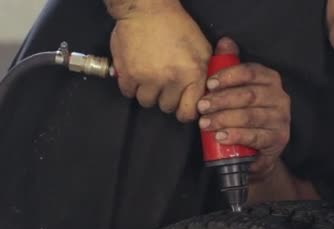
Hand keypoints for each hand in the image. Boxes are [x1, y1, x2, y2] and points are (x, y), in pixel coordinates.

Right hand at [109, 1, 211, 121]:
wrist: (147, 9)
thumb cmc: (177, 26)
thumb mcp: (203, 49)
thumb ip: (205, 75)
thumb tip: (205, 97)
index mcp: (192, 75)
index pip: (188, 113)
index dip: (185, 111)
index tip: (182, 106)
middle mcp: (170, 80)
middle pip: (166, 107)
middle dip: (166, 98)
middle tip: (165, 84)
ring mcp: (147, 78)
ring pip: (147, 102)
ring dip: (148, 93)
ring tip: (151, 78)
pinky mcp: (127, 73)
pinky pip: (128, 93)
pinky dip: (131, 86)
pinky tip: (137, 74)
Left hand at [198, 38, 290, 179]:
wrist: (258, 151)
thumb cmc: (245, 114)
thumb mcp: (238, 89)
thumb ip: (231, 65)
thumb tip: (225, 42)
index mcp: (271, 80)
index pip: (251, 72)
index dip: (229, 76)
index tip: (209, 83)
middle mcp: (280, 98)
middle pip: (249, 95)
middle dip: (222, 100)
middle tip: (202, 106)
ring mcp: (281, 119)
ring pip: (250, 116)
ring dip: (224, 119)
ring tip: (205, 123)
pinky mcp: (279, 139)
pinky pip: (255, 136)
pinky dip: (236, 136)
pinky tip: (221, 137)